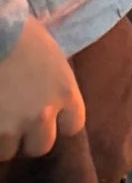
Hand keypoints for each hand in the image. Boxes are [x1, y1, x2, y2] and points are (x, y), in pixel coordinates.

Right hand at [0, 19, 84, 160]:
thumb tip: (49, 93)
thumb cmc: (19, 32)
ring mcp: (12, 125)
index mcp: (64, 92)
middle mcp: (42, 114)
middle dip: (29, 137)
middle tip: (17, 123)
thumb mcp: (50, 55)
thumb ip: (54, 81)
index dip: (59, 122)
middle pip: (41, 146)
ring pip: (8, 150)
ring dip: (3, 138)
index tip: (49, 116)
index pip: (73, 125)